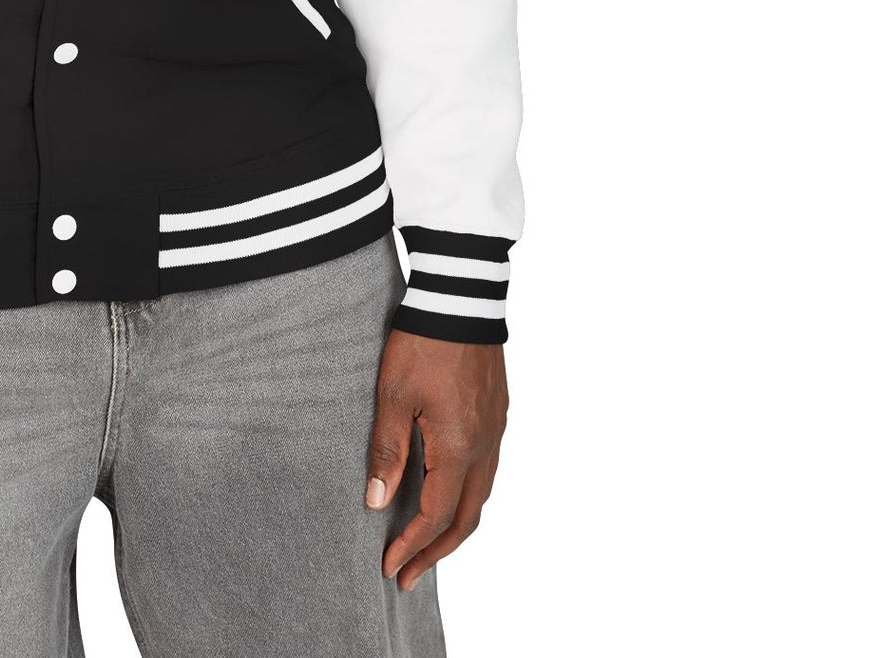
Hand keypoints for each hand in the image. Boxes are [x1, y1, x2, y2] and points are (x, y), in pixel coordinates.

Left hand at [364, 331, 507, 590]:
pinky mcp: (496, 414)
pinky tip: (448, 492)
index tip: (390, 567)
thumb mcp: (392, 395)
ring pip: (481, 496)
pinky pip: (486, 471)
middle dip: (436, 550)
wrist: (460, 297)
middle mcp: (485, 447)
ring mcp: (495, 431)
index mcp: (459, 448)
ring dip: (454, 525)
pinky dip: (467, 495)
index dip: (412, 545)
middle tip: (408, 575)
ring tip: (426, 544)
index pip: (436, 514)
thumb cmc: (422, 342)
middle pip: (466, 518)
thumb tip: (376, 501)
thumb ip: (387, 450)